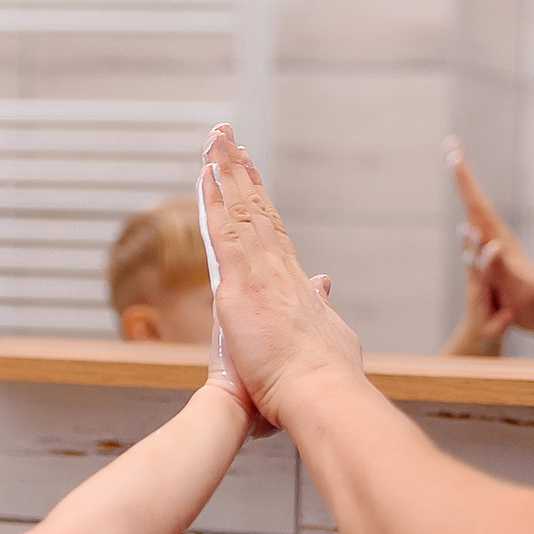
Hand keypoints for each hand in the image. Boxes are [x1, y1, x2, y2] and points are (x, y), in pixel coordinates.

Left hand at [199, 127, 365, 427]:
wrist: (317, 394)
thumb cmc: (320, 383)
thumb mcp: (326, 339)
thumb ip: (321, 309)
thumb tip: (322, 284)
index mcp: (296, 286)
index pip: (273, 233)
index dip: (261, 201)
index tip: (250, 175)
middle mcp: (279, 270)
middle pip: (257, 210)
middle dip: (242, 173)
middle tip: (230, 139)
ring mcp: (260, 272)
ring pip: (240, 209)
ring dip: (227, 172)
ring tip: (217, 139)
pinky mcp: (240, 283)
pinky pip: (223, 228)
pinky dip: (214, 199)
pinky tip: (207, 171)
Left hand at [439, 233, 514, 357]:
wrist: (475, 334)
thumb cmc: (486, 335)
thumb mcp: (494, 334)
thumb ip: (499, 325)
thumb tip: (508, 316)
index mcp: (480, 297)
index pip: (482, 276)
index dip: (487, 261)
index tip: (494, 247)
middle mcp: (473, 283)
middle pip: (471, 260)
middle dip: (471, 243)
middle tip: (471, 225)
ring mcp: (473, 278)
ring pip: (469, 253)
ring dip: (469, 235)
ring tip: (468, 215)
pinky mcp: (476, 274)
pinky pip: (472, 252)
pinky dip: (471, 238)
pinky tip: (472, 221)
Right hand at [448, 139, 533, 336]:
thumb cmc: (531, 300)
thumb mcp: (514, 285)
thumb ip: (498, 265)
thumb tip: (487, 242)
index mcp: (497, 239)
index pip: (476, 203)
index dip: (463, 179)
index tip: (452, 153)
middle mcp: (495, 235)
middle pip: (475, 198)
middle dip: (462, 173)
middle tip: (452, 146)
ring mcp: (495, 242)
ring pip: (477, 207)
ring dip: (466, 186)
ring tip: (456, 163)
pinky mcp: (496, 252)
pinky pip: (479, 222)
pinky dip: (472, 206)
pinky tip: (466, 204)